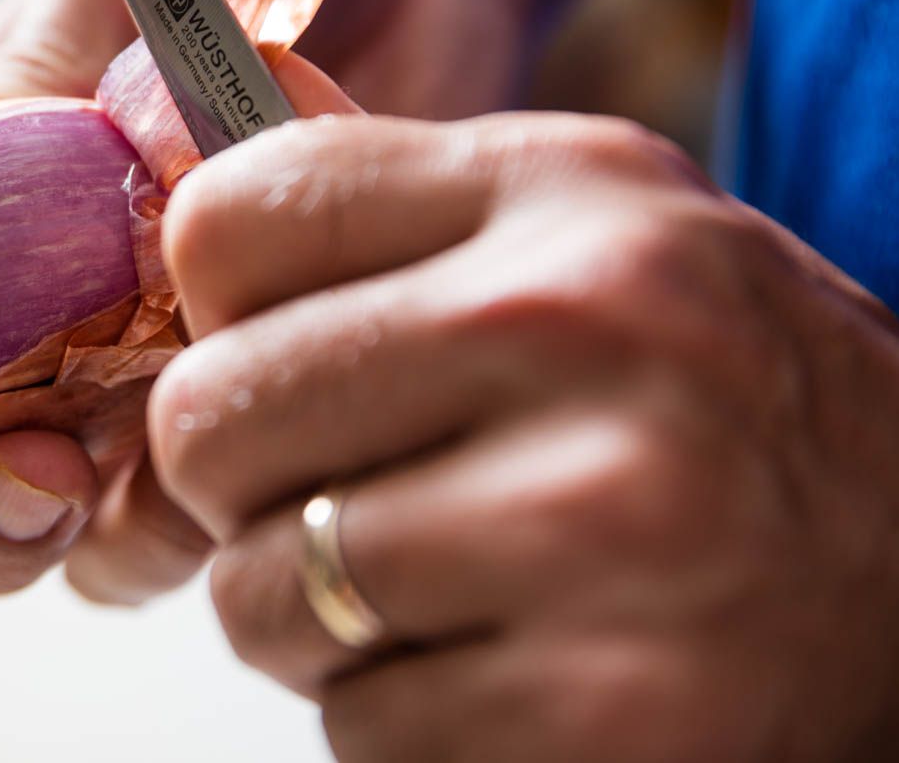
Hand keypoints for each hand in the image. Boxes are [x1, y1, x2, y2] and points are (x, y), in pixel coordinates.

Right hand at [0, 0, 533, 597]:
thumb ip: (14, 57)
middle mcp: (56, 324)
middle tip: (19, 470)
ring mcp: (170, 366)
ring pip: (93, 533)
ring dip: (79, 537)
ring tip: (103, 473)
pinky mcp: (279, 381)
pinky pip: (233, 496)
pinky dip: (218, 496)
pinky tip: (244, 426)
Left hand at [148, 112, 898, 759]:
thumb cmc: (715, 391)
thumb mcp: (589, 230)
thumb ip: (399, 216)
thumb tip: (183, 207)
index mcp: (560, 190)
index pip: (230, 220)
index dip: (213, 303)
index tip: (271, 345)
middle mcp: (585, 330)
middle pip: (211, 415)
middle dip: (238, 479)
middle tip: (327, 489)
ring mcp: (605, 528)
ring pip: (262, 592)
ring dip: (309, 611)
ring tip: (427, 585)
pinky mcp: (611, 717)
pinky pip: (359, 728)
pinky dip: (399, 716)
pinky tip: (504, 666)